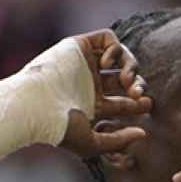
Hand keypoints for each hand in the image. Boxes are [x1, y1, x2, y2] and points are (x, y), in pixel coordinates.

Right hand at [59, 30, 151, 158]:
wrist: (34, 106)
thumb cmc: (59, 128)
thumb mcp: (92, 143)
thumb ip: (119, 141)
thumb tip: (143, 133)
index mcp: (93, 105)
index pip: (124, 102)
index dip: (139, 103)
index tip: (146, 105)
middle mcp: (90, 83)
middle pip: (125, 79)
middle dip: (137, 85)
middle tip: (138, 94)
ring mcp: (85, 64)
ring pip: (120, 57)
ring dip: (131, 66)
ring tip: (126, 80)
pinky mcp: (79, 46)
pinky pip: (107, 38)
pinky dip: (115, 48)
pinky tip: (107, 64)